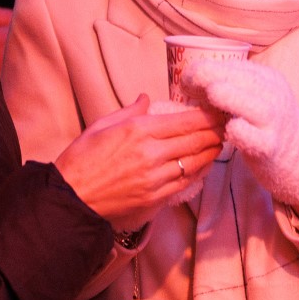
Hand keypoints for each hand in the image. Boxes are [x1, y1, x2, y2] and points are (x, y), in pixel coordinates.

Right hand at [54, 95, 224, 231]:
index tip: (218, 111)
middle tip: (227, 124)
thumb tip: (146, 99)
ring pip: (195, 162)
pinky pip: (185, 183)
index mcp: (138, 131)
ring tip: (220, 142)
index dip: (207, 116)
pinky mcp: (155, 199)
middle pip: (195, 140)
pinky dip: (199, 172)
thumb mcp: (100, 126)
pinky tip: (205, 164)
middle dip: (215, 131)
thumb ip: (129, 112)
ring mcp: (155, 178)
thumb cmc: (80, 161)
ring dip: (211, 151)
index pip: (184, 121)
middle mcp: (151, 154)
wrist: (71, 199)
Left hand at [182, 60, 298, 211]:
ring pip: (249, 103)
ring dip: (227, 97)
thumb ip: (231, 86)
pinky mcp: (269, 146)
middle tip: (187, 88)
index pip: (232, 65)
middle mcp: (272, 95)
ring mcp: (273, 121)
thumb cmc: (266, 124)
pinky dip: (237, 130)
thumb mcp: (256, 96)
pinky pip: (250, 135)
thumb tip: (190, 79)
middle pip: (240, 78)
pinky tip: (226, 130)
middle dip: (208, 78)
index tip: (186, 80)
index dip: (204, 68)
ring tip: (209, 98)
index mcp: (266, 79)